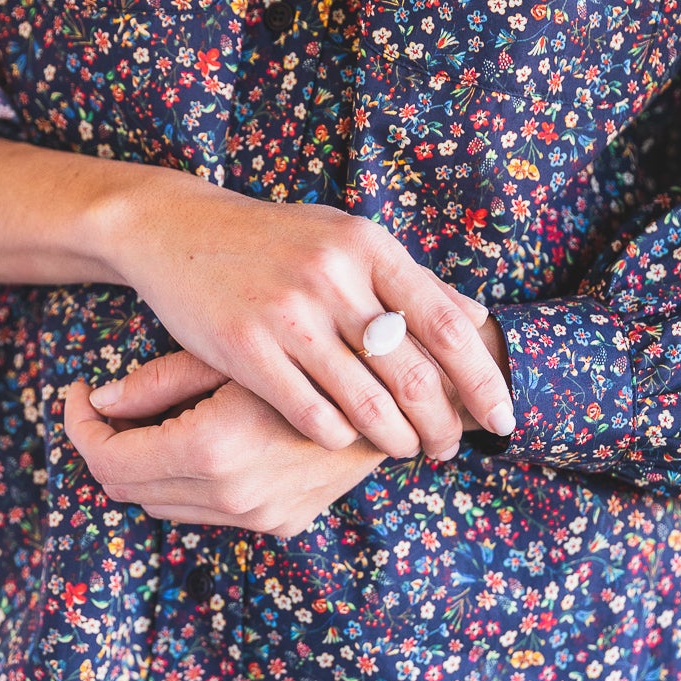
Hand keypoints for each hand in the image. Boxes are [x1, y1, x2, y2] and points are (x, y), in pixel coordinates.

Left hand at [63, 367, 385, 538]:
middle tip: (100, 406)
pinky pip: (206, 510)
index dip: (80, 428)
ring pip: (163, 506)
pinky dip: (184, 480)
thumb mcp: (226, 349)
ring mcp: (261, 518)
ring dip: (144, 467)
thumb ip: (157, 383)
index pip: (109, 459)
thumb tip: (99, 401)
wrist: (404, 389)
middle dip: (103, 448)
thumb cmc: (312, 347)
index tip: (78, 393)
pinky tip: (194, 437)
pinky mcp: (283, 523)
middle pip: (128, 491)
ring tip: (148, 418)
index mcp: (213, 450)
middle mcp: (234, 497)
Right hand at [94, 167, 514, 457]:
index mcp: (370, 246)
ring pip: (366, 403)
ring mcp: (290, 314)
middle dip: (443, 425)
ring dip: (394, 441)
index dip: (483, 381)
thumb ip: (407, 279)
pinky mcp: (246, 347)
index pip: (449, 326)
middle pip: (413, 375)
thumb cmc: (273, 242)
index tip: (503, 418)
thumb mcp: (345, 239)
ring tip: (406, 452)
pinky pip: (311, 413)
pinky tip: (345, 444)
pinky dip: (338, 438)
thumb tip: (476, 318)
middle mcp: (335, 277)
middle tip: (450, 449)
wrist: (176, 229)